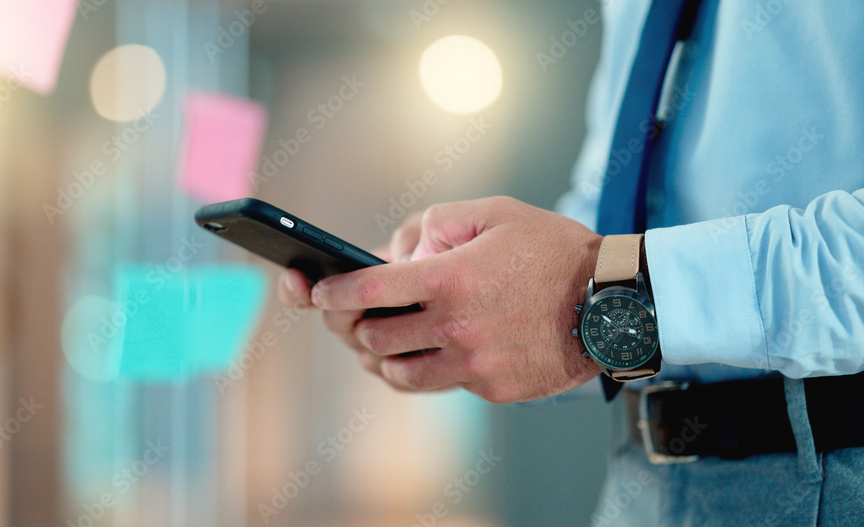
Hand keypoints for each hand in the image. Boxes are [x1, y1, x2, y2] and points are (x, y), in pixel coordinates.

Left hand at [301, 196, 602, 402]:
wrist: (615, 302)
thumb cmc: (553, 250)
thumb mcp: (494, 212)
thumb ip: (435, 221)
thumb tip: (396, 251)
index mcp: (451, 277)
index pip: (367, 289)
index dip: (330, 291)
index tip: (315, 290)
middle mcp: (456, 325)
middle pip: (372, 337)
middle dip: (354, 323)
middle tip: (353, 313)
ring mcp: (473, 363)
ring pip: (396, 373)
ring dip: (382, 355)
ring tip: (385, 336)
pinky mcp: (491, 388)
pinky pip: (436, 386)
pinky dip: (419, 371)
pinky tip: (425, 351)